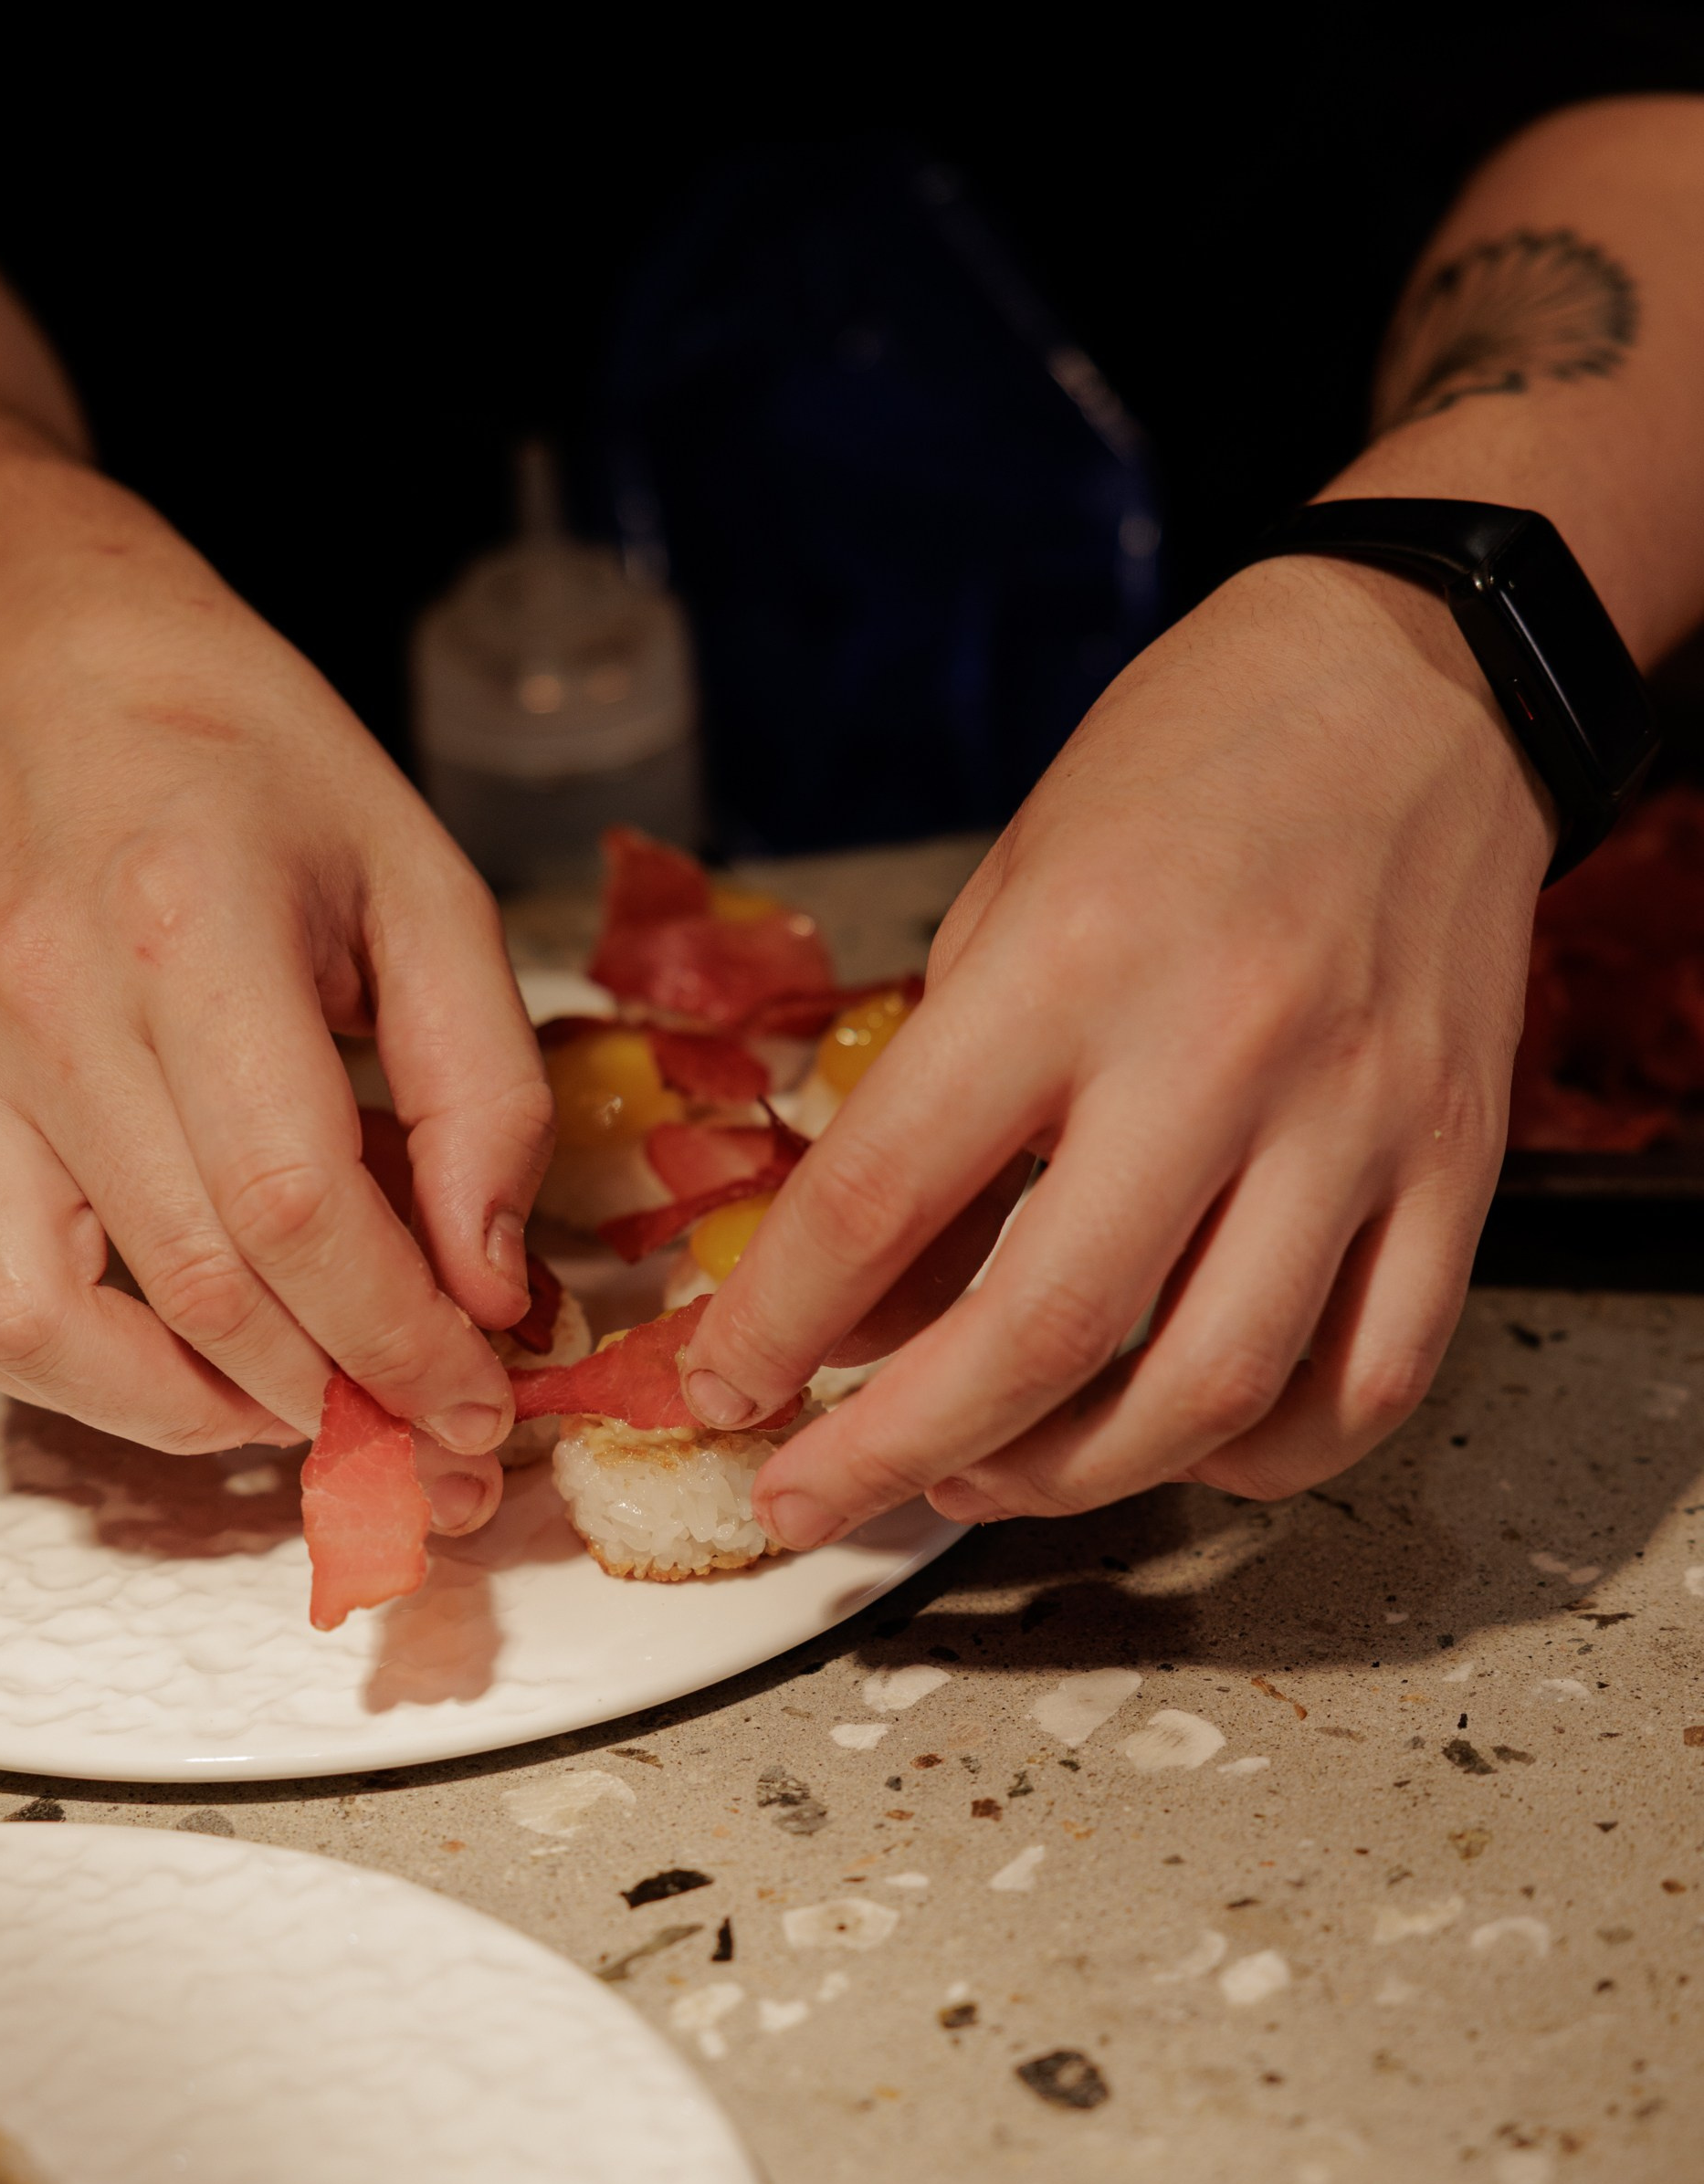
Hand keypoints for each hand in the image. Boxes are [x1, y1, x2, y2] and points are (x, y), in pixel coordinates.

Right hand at [0, 438, 549, 1531]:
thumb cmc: (248, 764)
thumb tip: (489, 1281)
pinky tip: (170, 1365)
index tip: (480, 1399)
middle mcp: (46, 1005)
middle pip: (196, 1283)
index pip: (298, 1205)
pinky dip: (64, 1375)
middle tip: (426, 1435)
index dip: (401, 1337)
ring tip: (295, 1406)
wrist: (44, 672)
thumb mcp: (423, 884)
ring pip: (38, 1324)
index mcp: (194, 927)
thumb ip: (480, 1087)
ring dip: (185, 1412)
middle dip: (336, 1396)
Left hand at [683, 554, 1551, 1543]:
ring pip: (1211, 1390)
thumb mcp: (1004, 899)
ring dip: (1069, 1479)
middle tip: (809, 1498)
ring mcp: (1360, 1120)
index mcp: (1074, 958)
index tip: (722, 1388)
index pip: (888, 1194)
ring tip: (976, 1481)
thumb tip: (854, 1309)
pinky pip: (1370, 1379)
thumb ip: (935, 1108)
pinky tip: (1175, 1447)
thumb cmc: (1191, 769)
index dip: (779, 1323)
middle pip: (1044, 1333)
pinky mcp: (1461, 1165)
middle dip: (895, 1452)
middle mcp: (1225, 1048)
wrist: (1419, 686)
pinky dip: (1261, 1455)